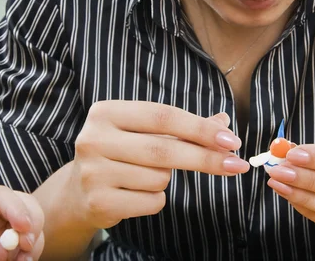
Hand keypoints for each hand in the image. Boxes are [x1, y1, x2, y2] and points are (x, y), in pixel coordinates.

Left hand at [0, 184, 44, 260]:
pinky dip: (28, 252)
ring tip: (23, 260)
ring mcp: (4, 223)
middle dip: (30, 225)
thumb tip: (5, 252)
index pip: (1, 195)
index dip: (17, 208)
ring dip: (33, 242)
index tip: (24, 228)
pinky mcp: (9, 240)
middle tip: (26, 246)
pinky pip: (27, 242)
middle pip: (26, 205)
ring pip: (32, 225)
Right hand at [69, 101, 249, 228]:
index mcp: (106, 112)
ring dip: (166, 179)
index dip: (200, 128)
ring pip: (159, 177)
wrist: (78, 191)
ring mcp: (93, 172)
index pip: (163, 116)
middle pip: (164, 149)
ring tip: (143, 176)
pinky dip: (156, 199)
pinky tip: (136, 193)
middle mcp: (94, 139)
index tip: (231, 140)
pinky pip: (152, 201)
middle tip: (236, 164)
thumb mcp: (145, 132)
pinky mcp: (98, 202)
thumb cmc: (121, 153)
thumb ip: (183, 127)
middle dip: (205, 158)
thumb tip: (223, 122)